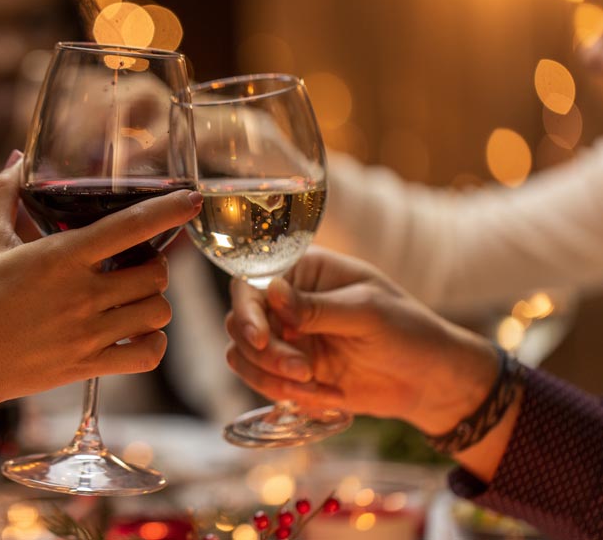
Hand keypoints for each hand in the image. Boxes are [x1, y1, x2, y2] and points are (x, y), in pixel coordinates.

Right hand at [0, 152, 202, 414]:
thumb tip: (17, 157)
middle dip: (155, 266)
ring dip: (154, 302)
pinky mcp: (88, 365)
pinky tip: (135, 334)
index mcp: (61, 257)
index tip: (192, 199)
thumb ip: (3, 194)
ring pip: (157, 312)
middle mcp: (82, 294)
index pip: (129, 226)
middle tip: (136, 265)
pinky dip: (152, 344)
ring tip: (133, 298)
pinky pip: (147, 355)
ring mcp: (88, 332)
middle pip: (155, 273)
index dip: (167, 209)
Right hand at [225, 247, 498, 434]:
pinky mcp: (290, 370)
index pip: (251, 283)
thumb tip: (272, 291)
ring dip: (270, 377)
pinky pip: (263, 382)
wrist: (429, 381)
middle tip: (303, 371)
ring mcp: (285, 337)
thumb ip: (318, 307)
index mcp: (304, 271)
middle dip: (265, 352)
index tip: (260, 338)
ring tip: (312, 387)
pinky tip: (323, 397)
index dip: (246, 310)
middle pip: (239, 323)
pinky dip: (285, 394)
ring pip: (243, 356)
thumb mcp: (368, 313)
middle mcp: (286, 302)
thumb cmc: (408, 330)